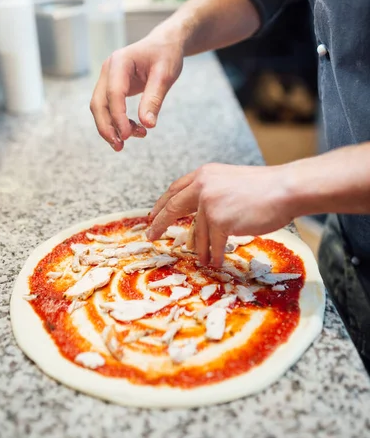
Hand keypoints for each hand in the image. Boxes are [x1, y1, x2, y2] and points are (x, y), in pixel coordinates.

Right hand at [90, 36, 183, 149]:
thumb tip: (147, 124)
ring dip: (110, 127)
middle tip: (120, 146)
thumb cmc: (166, 54)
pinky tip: (132, 129)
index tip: (127, 135)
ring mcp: (108, 78)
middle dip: (106, 127)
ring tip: (129, 140)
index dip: (118, 117)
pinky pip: (108, 107)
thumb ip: (154, 99)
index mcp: (120, 62)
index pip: (113, 94)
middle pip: (98, 103)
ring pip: (100, 108)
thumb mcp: (165, 75)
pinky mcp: (112, 86)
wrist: (165, 44)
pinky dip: (116, 121)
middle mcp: (109, 69)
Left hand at [147, 163, 294, 266]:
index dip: (163, 203)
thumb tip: (199, 214)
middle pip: (173, 207)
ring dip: (199, 248)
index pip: (175, 189)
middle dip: (160, 223)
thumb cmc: (264, 188)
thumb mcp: (230, 181)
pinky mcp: (220, 221)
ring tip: (202, 258)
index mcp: (204, 175)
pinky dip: (214, 255)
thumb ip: (212, 192)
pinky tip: (216, 262)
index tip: (154, 214)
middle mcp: (202, 186)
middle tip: (151, 236)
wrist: (285, 189)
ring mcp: (209, 204)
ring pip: (197, 233)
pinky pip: (212, 244)